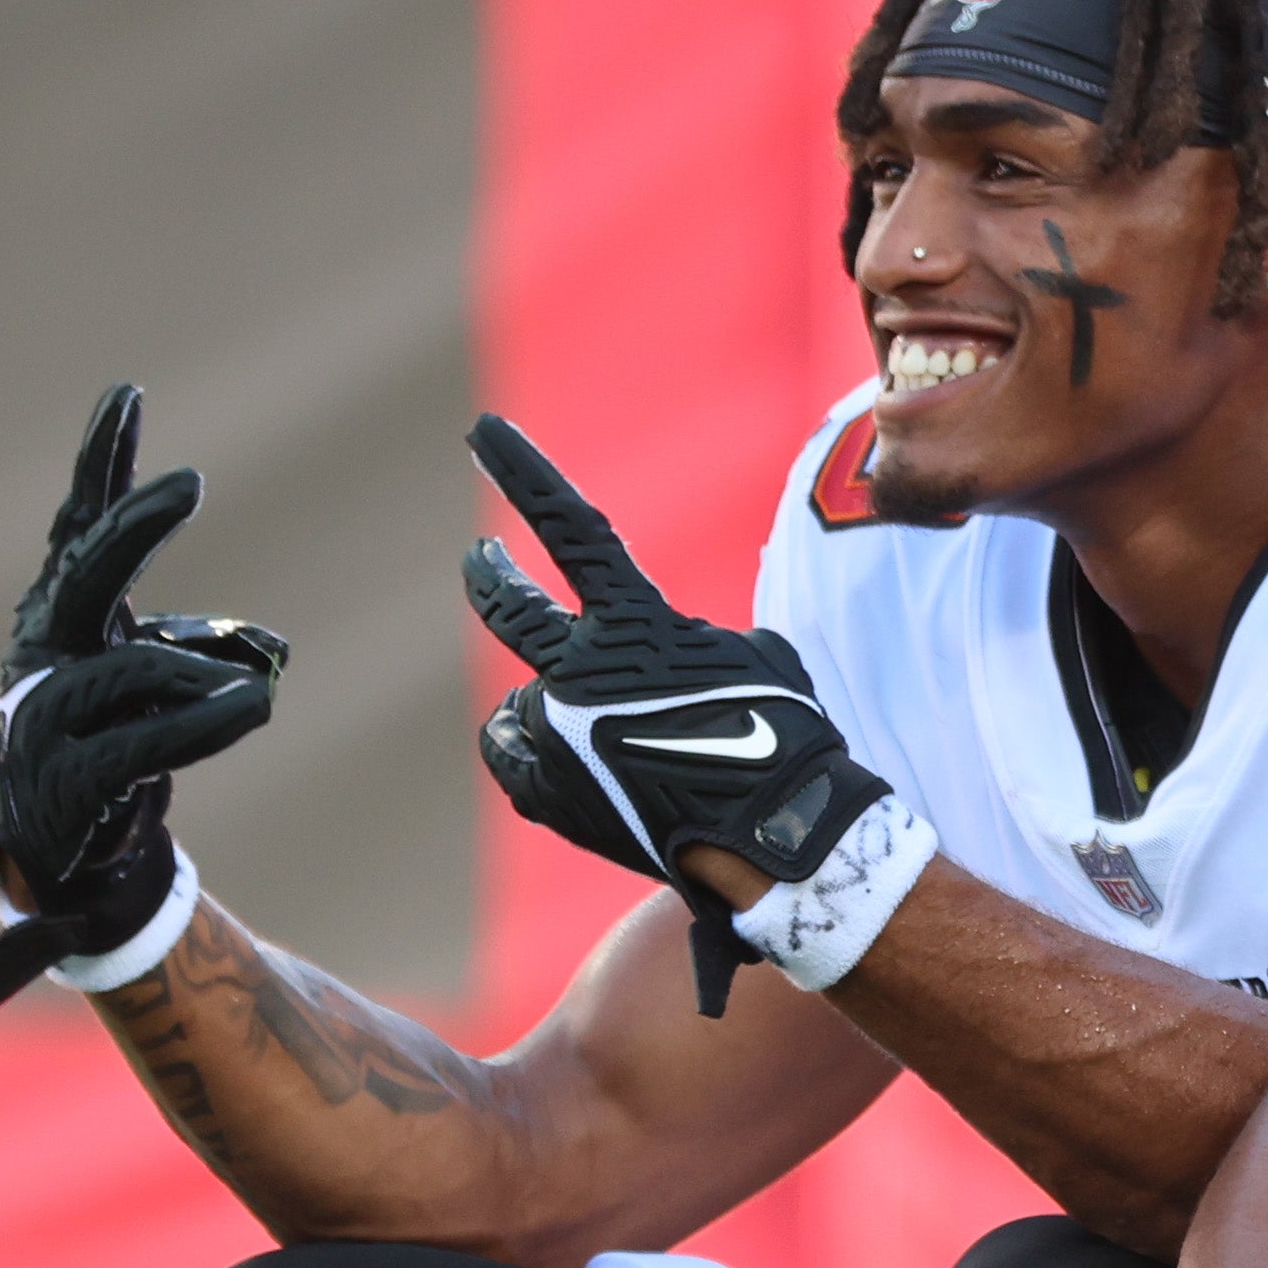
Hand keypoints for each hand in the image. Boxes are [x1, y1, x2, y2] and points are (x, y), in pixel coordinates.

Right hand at [0, 385, 286, 1023]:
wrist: (69, 853)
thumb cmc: (113, 746)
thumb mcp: (155, 683)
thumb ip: (204, 652)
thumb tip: (266, 660)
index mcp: (61, 621)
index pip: (79, 531)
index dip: (102, 468)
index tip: (128, 398)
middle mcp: (43, 657)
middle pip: (83, 578)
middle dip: (133, 530)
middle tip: (189, 486)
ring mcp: (46, 718)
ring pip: (125, 671)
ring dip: (199, 674)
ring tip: (262, 692)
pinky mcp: (71, 778)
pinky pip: (143, 743)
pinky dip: (203, 725)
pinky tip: (255, 708)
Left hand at [463, 415, 896, 1015]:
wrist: (777, 837)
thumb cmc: (787, 742)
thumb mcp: (759, 660)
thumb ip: (692, 646)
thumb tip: (668, 666)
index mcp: (635, 623)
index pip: (569, 527)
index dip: (521, 472)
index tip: (480, 431)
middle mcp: (579, 670)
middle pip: (508, 606)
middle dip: (491, 574)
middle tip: (482, 559)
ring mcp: (557, 734)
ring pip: (523, 705)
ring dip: (552, 711)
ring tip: (605, 742)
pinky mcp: (546, 792)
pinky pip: (517, 756)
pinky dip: (539, 759)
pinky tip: (579, 772)